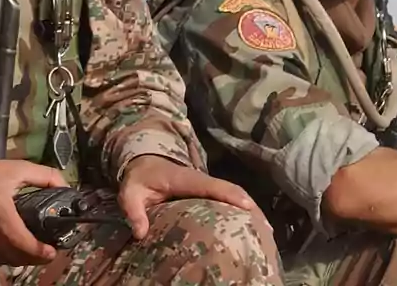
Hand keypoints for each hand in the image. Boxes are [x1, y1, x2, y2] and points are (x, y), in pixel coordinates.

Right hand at [0, 157, 68, 266]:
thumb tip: (65, 187)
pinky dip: (6, 258)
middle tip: (47, 252)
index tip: (51, 251)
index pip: (21, 239)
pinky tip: (12, 249)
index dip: (38, 250)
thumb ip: (45, 176)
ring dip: (21, 259)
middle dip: (35, 257)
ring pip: (5, 261)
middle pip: (16, 256)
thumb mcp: (15, 168)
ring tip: (32, 251)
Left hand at [118, 155, 266, 239]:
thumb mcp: (129, 192)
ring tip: (267, 233)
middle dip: (250, 207)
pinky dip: (244, 213)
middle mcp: (201, 181)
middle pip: (231, 191)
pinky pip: (229, 201)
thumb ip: (132, 210)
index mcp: (184, 179)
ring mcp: (207, 187)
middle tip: (267, 230)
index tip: (247, 206)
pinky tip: (254, 230)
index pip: (210, 184)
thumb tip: (140, 233)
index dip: (229, 194)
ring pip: (234, 196)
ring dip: (251, 211)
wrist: (144, 164)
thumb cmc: (139, 179)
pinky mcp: (210, 194)